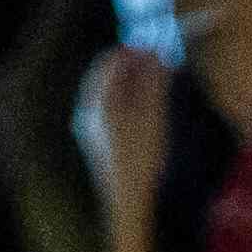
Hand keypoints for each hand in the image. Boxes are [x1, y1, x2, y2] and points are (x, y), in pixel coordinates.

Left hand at [74, 47, 173, 208]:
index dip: (134, 49)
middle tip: (162, 59)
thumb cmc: (141, 160)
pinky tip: (151, 107)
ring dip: (136, 83)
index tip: (157, 44)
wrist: (130, 207)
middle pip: (109, 77)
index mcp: (96, 102)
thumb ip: (154, 80)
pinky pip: (116, 111)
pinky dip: (133, 101)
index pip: (110, 61)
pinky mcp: (104, 145)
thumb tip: (158, 52)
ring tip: (161, 80)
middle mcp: (89, 113)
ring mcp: (94, 130)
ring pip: (113, 95)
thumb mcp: (152, 115)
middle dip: (135, 65)